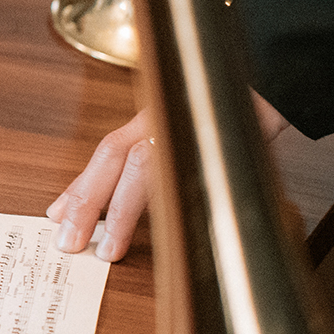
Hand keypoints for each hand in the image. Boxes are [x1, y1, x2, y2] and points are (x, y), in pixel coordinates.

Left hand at [46, 95, 289, 261]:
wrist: (276, 84)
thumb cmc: (231, 112)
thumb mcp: (186, 130)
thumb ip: (160, 161)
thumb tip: (125, 206)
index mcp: (154, 119)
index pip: (108, 152)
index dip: (81, 184)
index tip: (57, 213)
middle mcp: (164, 119)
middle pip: (113, 155)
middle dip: (85, 199)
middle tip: (66, 239)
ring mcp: (187, 126)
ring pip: (143, 165)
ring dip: (121, 211)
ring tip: (106, 249)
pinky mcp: (215, 141)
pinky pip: (185, 174)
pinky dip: (168, 204)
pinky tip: (160, 230)